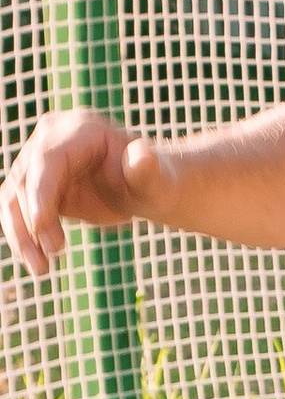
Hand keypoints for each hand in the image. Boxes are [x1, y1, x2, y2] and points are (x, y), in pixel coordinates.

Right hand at [2, 112, 176, 272]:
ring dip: (21, 236)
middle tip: (50, 259)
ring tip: (41, 269)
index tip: (40, 225)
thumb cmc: (153, 182)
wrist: (145, 189)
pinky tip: (36, 262)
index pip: (48, 159)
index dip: (40, 191)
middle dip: (31, 222)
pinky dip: (23, 237)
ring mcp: (38, 162)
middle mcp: (52, 139)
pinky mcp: (34, 185)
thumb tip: (140, 156)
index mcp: (80, 130)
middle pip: (24, 181)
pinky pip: (17, 212)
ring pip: (13, 198)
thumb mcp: (155, 179)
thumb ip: (147, 169)